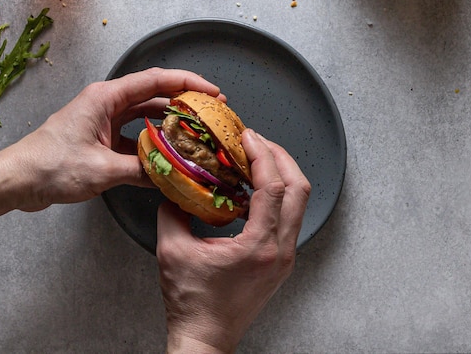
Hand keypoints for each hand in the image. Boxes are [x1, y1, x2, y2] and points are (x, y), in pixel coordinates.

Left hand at [0, 67, 220, 254]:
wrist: (17, 180)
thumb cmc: (49, 166)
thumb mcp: (101, 169)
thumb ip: (140, 170)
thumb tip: (171, 174)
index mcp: (106, 97)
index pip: (155, 80)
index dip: (187, 82)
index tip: (211, 92)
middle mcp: (107, 103)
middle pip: (155, 94)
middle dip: (184, 101)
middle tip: (211, 112)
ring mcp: (105, 120)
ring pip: (147, 115)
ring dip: (170, 123)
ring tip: (196, 132)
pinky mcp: (102, 137)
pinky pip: (135, 135)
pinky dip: (153, 143)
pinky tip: (168, 155)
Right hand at [156, 129, 310, 353]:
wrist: (205, 339)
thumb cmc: (192, 303)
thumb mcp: (172, 251)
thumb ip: (172, 211)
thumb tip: (174, 185)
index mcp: (259, 246)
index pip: (273, 187)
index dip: (262, 154)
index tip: (247, 136)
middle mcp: (280, 250)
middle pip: (299, 189)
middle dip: (280, 156)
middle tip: (256, 141)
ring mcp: (284, 256)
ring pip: (299, 202)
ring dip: (281, 173)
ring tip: (257, 158)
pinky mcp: (280, 260)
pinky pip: (289, 216)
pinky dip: (277, 194)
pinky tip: (253, 188)